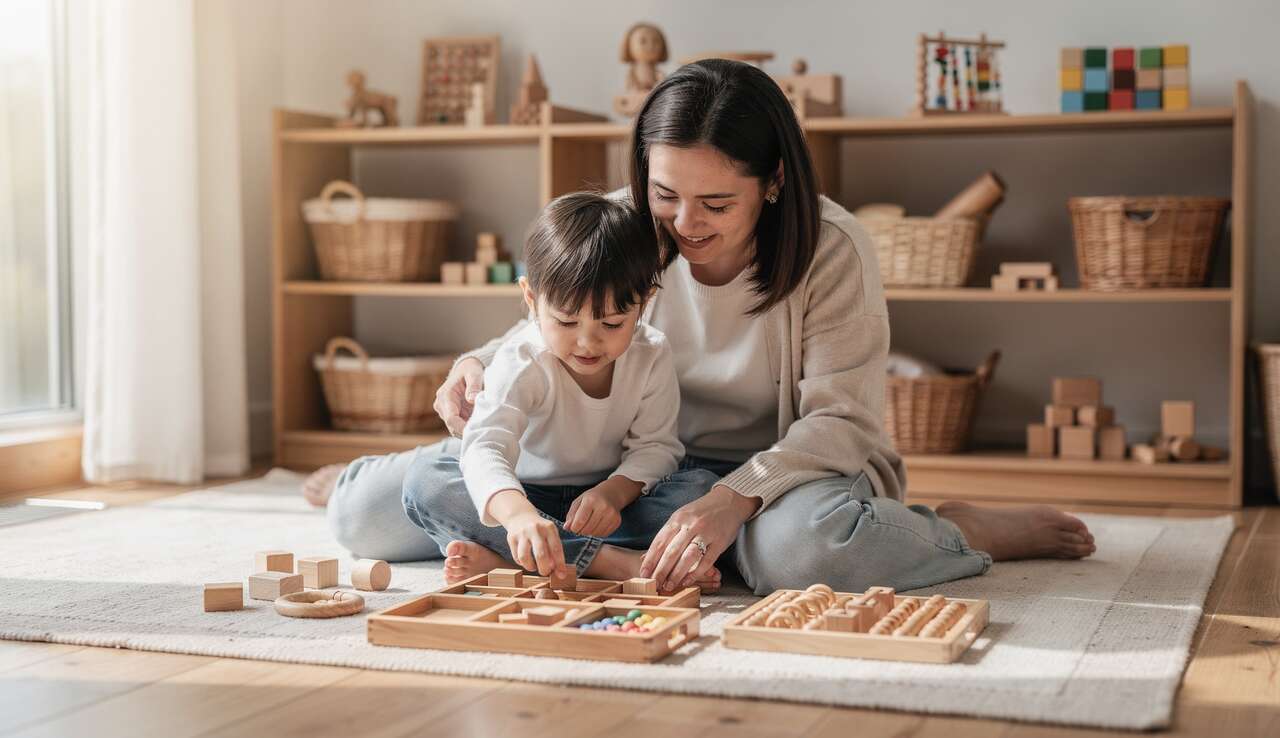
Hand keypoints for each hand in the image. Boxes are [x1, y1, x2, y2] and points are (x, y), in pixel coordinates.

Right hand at [433, 357, 484, 437]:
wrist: (465, 369)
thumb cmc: (470, 370)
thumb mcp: (474, 374)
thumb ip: (474, 386)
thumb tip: (472, 400)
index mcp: (445, 396)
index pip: (451, 419)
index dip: (462, 428)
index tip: (477, 431)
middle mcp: (441, 405)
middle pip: (452, 427)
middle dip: (467, 431)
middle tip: (485, 431)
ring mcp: (445, 412)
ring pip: (455, 429)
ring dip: (468, 430)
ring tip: (484, 427)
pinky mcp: (451, 415)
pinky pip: (458, 426)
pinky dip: (468, 428)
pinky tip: (480, 425)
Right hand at [503, 508, 567, 576]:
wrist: (520, 516)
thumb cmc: (540, 530)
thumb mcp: (550, 534)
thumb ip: (554, 550)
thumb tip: (556, 570)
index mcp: (549, 528)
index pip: (556, 549)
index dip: (559, 564)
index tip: (562, 575)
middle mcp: (535, 529)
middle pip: (541, 554)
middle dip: (544, 569)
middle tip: (545, 572)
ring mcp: (522, 533)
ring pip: (525, 557)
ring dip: (531, 567)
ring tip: (534, 567)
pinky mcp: (511, 538)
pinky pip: (517, 557)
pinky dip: (522, 563)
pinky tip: (526, 561)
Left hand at [565, 477, 638, 537]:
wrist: (611, 494)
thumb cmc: (592, 498)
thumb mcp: (579, 501)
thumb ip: (571, 515)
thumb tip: (567, 528)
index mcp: (591, 500)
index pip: (580, 521)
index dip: (574, 528)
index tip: (573, 527)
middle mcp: (603, 507)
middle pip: (587, 529)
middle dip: (581, 531)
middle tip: (581, 526)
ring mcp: (612, 515)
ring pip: (595, 534)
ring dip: (589, 533)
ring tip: (589, 524)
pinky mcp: (617, 521)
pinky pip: (603, 535)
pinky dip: (597, 533)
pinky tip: (597, 525)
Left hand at [640, 484, 759, 592]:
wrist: (728, 500)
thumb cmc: (700, 512)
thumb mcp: (680, 517)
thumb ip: (666, 536)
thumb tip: (647, 557)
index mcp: (678, 519)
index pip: (660, 542)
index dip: (650, 560)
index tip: (643, 575)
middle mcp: (690, 525)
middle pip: (672, 551)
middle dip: (661, 571)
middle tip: (654, 585)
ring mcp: (706, 533)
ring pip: (688, 557)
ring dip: (677, 574)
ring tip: (668, 586)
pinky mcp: (720, 542)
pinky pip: (706, 560)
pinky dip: (696, 573)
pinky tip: (687, 581)